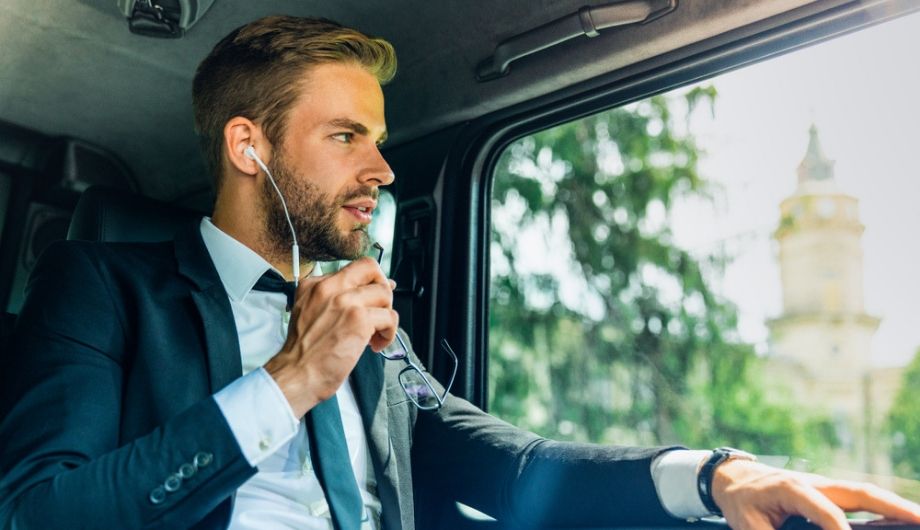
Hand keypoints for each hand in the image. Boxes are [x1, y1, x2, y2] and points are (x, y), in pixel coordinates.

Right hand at [264, 257, 397, 417]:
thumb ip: (334, 299)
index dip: (370, 280)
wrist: (296, 374)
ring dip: (386, 316)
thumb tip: (367, 291)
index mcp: (315, 285)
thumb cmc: (303, 353)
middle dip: (383, 288)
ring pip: (385, 294)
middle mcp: (329, 288)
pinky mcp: (359, 320)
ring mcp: (345, 302)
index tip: (375, 294)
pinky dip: (388, 333)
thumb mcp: (308, 313)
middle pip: (371, 268)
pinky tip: (376, 344)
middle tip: (380, 308)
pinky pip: (389, 317)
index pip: (353, 268)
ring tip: (375, 333)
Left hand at [712, 459, 919, 529]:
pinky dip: (882, 508)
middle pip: (859, 493)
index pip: (826, 511)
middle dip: (892, 507)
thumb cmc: (742, 503)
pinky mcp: (829, 493)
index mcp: (791, 487)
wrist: (734, 479)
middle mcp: (813, 482)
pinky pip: (859, 500)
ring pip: (864, 494)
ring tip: (919, 519)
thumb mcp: (749, 526)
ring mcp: (824, 485)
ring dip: (894, 507)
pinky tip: (899, 520)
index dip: (840, 529)